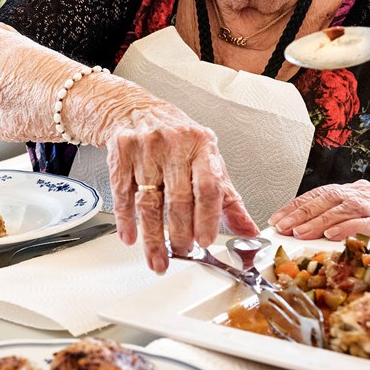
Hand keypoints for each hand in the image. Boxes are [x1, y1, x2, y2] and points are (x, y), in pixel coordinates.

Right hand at [105, 105, 257, 273]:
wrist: (138, 111)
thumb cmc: (178, 140)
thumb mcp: (208, 160)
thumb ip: (228, 198)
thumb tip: (248, 230)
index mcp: (202, 146)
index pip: (208, 186)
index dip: (207, 217)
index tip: (205, 241)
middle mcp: (174, 146)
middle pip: (178, 199)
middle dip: (180, 233)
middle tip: (182, 252)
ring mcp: (145, 150)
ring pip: (149, 202)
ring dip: (153, 237)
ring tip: (158, 258)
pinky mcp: (121, 155)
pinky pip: (123, 195)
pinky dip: (126, 220)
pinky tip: (131, 237)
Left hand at [268, 179, 369, 240]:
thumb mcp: (347, 225)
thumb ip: (324, 222)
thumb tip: (290, 228)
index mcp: (355, 192)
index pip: (320, 194)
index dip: (297, 206)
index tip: (277, 219)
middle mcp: (367, 196)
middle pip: (331, 198)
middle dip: (304, 213)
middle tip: (285, 227)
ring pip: (345, 208)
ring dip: (320, 222)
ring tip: (302, 233)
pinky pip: (366, 224)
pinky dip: (347, 229)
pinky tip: (331, 236)